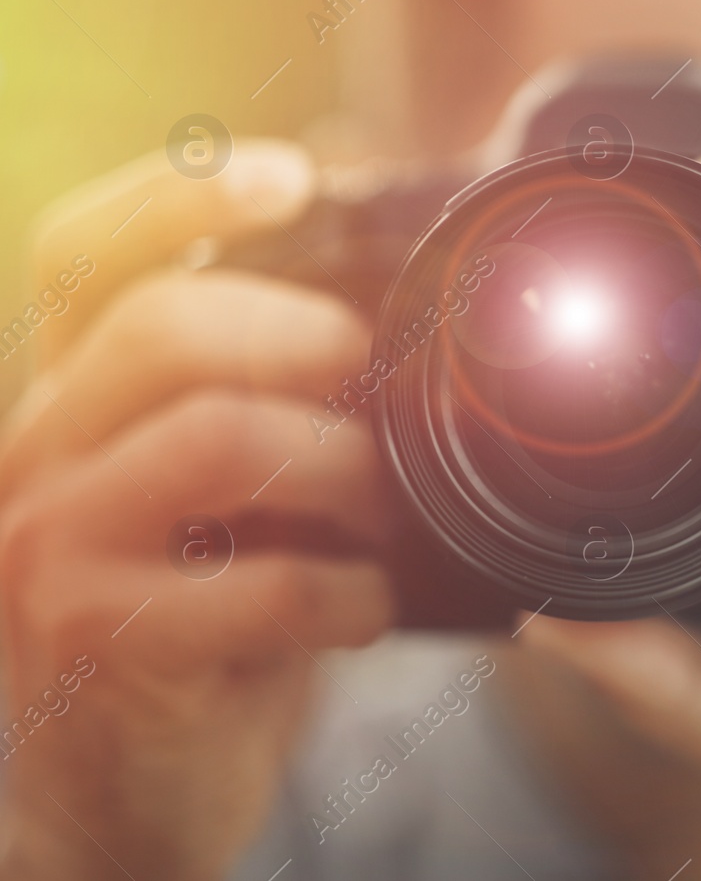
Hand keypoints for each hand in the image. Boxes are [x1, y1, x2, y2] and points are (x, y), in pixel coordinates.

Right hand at [0, 144, 394, 880]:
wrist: (119, 787)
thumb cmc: (202, 619)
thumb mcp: (226, 498)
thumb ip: (269, 405)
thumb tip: (397, 307)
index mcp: (79, 397)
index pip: (86, 253)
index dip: (180, 197)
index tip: (290, 173)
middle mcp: (43, 450)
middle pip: (157, 326)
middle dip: (301, 336)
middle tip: (375, 383)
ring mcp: (56, 545)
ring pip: (212, 440)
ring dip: (344, 469)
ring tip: (385, 511)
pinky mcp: (103, 642)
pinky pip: (256, 586)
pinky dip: (348, 592)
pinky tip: (366, 610)